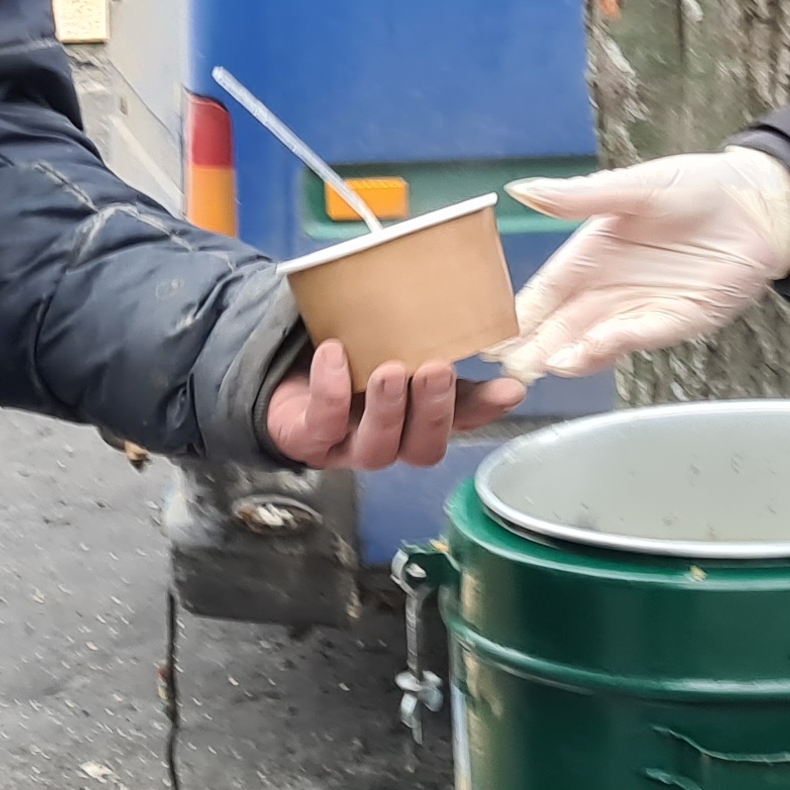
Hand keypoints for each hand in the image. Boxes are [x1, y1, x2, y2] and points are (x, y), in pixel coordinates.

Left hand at [263, 342, 526, 469]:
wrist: (280, 360)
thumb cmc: (349, 351)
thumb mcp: (392, 342)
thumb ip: (433, 343)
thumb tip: (489, 339)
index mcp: (416, 418)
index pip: (459, 422)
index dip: (483, 410)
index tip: (508, 388)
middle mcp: (388, 440)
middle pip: (421, 449)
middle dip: (432, 412)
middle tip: (436, 370)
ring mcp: (346, 446)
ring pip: (376, 450)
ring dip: (387, 411)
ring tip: (388, 371)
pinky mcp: (304, 439)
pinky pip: (320, 426)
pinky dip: (329, 391)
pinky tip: (334, 355)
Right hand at [500, 151, 789, 381]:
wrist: (760, 204)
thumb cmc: (696, 187)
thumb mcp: (634, 187)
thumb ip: (580, 197)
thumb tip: (521, 190)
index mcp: (589, 256)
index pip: (544, 293)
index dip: (518, 315)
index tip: (488, 335)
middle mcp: (608, 290)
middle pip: (562, 327)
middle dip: (535, 349)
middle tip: (506, 368)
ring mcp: (641, 310)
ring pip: (594, 341)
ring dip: (569, 355)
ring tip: (543, 365)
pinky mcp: (678, 321)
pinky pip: (639, 337)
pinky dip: (614, 345)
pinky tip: (589, 351)